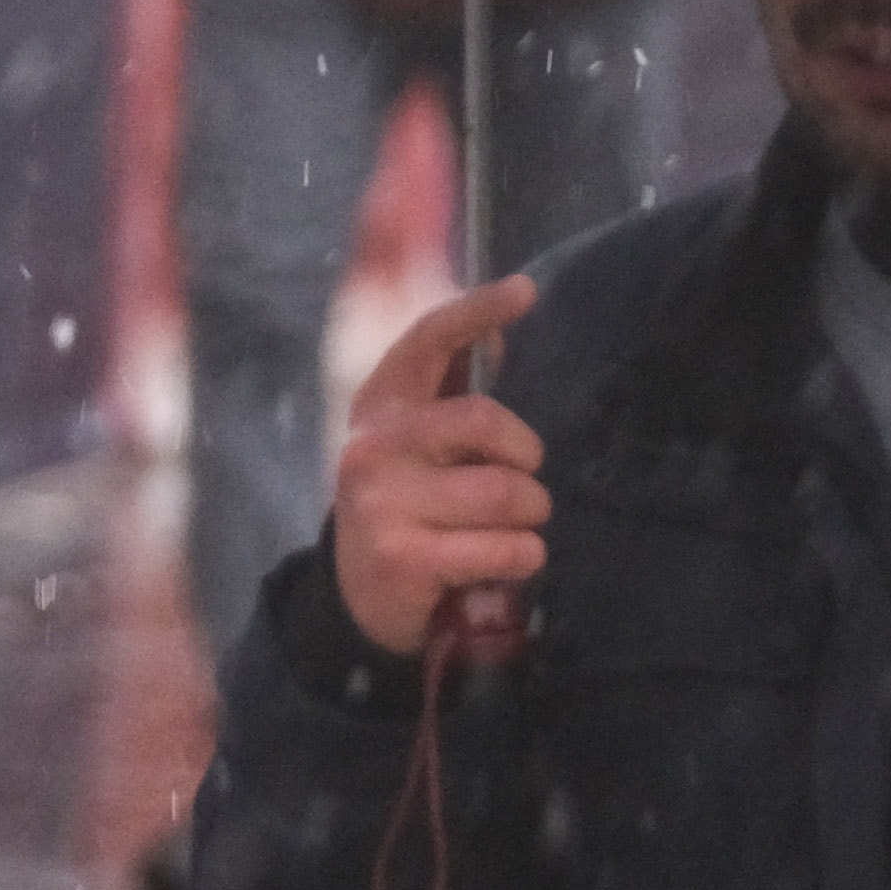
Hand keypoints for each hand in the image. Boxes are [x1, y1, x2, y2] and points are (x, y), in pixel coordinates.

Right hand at [331, 277, 545, 657]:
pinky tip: (502, 563)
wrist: (360, 598)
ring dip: (530, 518)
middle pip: (485, 421)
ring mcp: (382, 501)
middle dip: (527, 458)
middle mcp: (373, 445)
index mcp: (381, 406)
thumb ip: (450, 396)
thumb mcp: (417, 447)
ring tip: (512, 531)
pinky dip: (523, 558)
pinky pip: (505, 548)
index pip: (428, 340)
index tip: (525, 291)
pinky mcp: (403, 557)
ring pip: (506, 494)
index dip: (477, 310)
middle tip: (524, 484)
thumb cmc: (408, 508)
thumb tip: (497, 336)